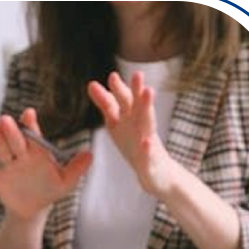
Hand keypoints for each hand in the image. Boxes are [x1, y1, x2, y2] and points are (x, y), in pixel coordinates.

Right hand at [0, 109, 92, 222]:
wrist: (33, 208)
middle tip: (7, 120)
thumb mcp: (66, 181)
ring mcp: (7, 166)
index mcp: (37, 152)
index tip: (28, 114)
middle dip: (12, 131)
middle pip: (15, 141)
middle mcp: (21, 155)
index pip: (33, 136)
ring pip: (1, 150)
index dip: (30, 125)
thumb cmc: (50, 190)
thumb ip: (77, 168)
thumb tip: (91, 154)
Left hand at [88, 71, 177, 198]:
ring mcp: (148, 143)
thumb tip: (91, 84)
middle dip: (137, 91)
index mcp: (130, 119)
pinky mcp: (151, 161)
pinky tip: (146, 143)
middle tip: (137, 74)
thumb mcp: (119, 124)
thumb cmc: (137, 145)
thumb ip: (107, 105)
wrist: (157, 174)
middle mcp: (141, 126)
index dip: (116, 91)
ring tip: (149, 92)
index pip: (122, 102)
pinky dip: (148, 149)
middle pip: (138, 107)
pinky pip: (149, 155)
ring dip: (148, 109)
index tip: (110, 77)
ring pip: (148, 123)